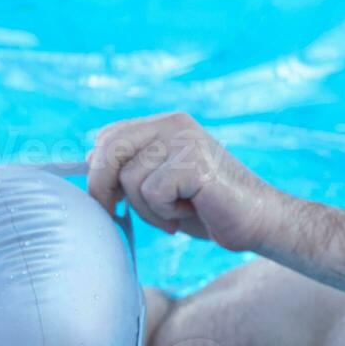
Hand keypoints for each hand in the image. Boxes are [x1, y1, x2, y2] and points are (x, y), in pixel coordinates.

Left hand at [87, 111, 282, 251]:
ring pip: (130, 179)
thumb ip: (129, 168)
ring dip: (147, 209)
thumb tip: (86, 158)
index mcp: (164, 123)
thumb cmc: (207, 209)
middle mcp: (174, 124)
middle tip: (119, 214)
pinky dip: (165, 214)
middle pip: (109, 150)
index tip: (112, 201)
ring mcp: (186, 140)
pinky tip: (190, 212)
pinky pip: (153, 192)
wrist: (258, 221)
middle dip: (104, 189)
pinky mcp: (195, 163)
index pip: (108, 137)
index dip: (98, 172)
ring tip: (177, 212)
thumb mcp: (160, 185)